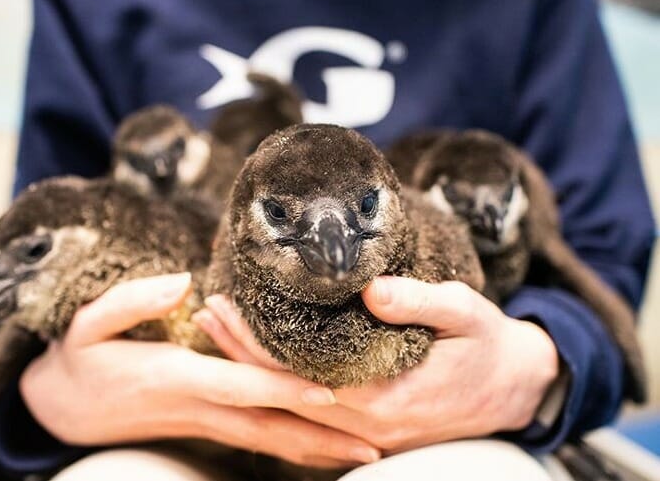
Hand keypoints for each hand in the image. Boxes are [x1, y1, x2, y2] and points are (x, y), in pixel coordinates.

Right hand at [20, 273, 380, 467]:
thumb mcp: (86, 325)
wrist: (59, 410)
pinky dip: (293, 445)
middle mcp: (196, 407)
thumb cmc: (77, 361)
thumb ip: (130, 302)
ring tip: (365, 454)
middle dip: (320, 437)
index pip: (237, 386)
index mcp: (173, 378)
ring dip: (316, 449)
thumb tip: (181, 283)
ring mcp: (203, 422)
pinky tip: (322, 447)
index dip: (282, 389)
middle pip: (267, 427)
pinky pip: (257, 439)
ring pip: (268, 441)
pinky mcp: (205, 424)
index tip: (328, 392)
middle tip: (374, 445)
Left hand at [199, 277, 558, 453]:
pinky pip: (314, 414)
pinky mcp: (372, 429)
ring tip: (219, 333)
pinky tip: (261, 362)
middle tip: (207, 313)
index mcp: (386, 395)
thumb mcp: (465, 312)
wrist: (516, 389)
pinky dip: (281, 386)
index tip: (227, 307)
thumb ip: (420, 301)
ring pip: (294, 406)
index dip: (257, 344)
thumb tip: (372, 290)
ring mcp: (369, 433)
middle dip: (241, 354)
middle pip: (286, 393)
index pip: (300, 373)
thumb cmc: (488, 346)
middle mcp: (369, 423)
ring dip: (253, 370)